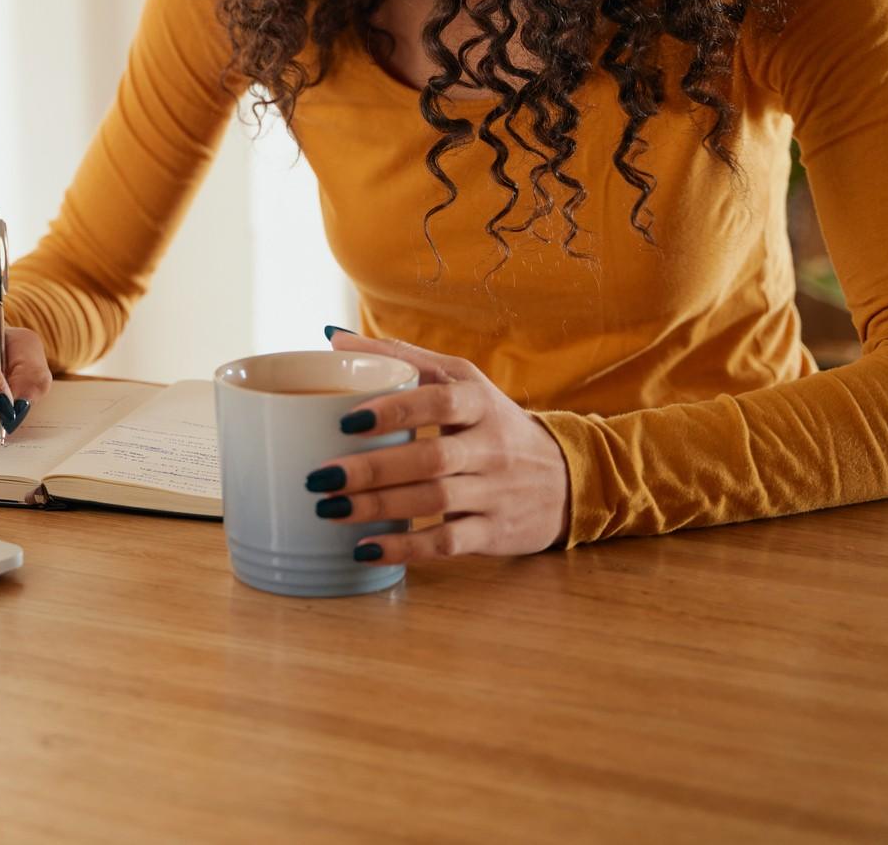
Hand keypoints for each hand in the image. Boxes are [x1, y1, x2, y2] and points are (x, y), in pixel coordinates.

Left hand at [311, 330, 570, 561]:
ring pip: (435, 501)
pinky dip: (405, 548)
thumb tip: (334, 339)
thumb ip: (403, 358)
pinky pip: (448, 543)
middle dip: (373, 469)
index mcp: (479, 402)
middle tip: (320, 477)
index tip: (345, 421)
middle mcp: (492, 447)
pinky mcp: (495, 532)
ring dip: (378, 508)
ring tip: (328, 509)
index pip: (439, 401)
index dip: (393, 410)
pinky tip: (364, 549)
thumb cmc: (494, 423)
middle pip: (431, 458)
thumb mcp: (463, 381)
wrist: (566, 478)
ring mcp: (496, 492)